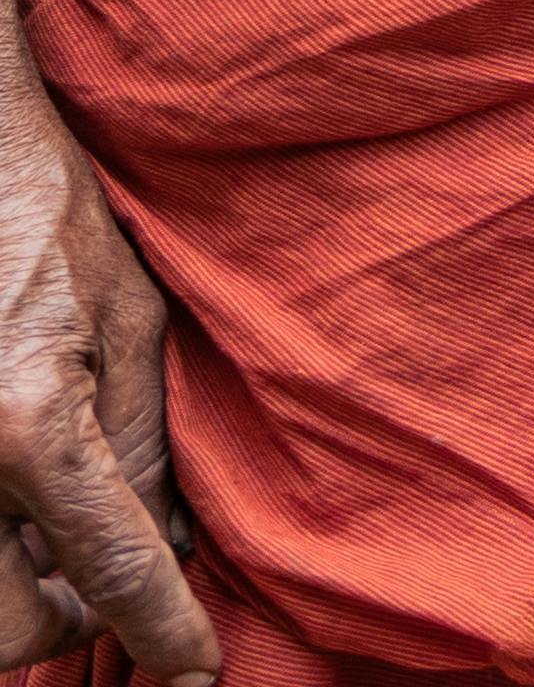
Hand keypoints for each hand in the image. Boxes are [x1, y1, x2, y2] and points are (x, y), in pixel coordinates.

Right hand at [0, 44, 213, 678]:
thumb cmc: (45, 216)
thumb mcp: (127, 315)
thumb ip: (141, 442)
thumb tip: (165, 543)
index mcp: (28, 424)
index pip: (109, 569)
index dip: (160, 631)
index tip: (191, 669)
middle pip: (8, 631)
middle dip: (63, 626)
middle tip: (104, 583)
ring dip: (16, 594)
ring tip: (57, 536)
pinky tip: (18, 500)